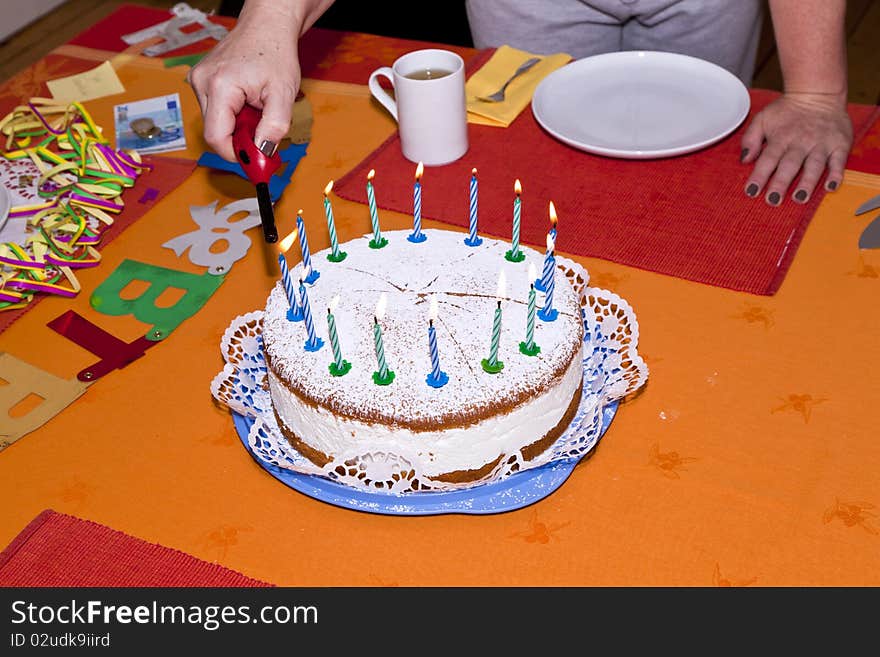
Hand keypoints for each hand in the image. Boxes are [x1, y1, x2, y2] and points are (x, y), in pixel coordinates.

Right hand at [187, 11, 298, 160]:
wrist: (266, 27)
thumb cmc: (275, 54)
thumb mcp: (283, 94)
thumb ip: (274, 127)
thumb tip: (263, 153)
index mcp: (219, 86)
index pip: (216, 138)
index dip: (236, 154)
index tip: (255, 161)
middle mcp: (201, 82)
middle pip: (215, 132)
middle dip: (240, 139)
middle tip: (263, 131)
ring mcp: (198, 80)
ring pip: (215, 123)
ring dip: (237, 126)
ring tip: (256, 108)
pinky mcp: (201, 81)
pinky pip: (215, 111)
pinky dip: (232, 115)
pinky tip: (247, 102)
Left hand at [740, 93, 852, 205]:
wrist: (818, 92)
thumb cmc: (787, 110)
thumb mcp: (763, 119)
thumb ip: (750, 138)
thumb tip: (744, 159)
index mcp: (781, 137)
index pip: (768, 159)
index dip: (759, 176)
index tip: (751, 191)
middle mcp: (801, 141)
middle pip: (789, 165)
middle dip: (781, 183)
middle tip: (773, 200)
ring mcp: (822, 143)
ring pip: (814, 165)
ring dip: (807, 182)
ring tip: (799, 198)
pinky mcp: (840, 144)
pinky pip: (839, 161)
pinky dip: (836, 174)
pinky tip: (830, 187)